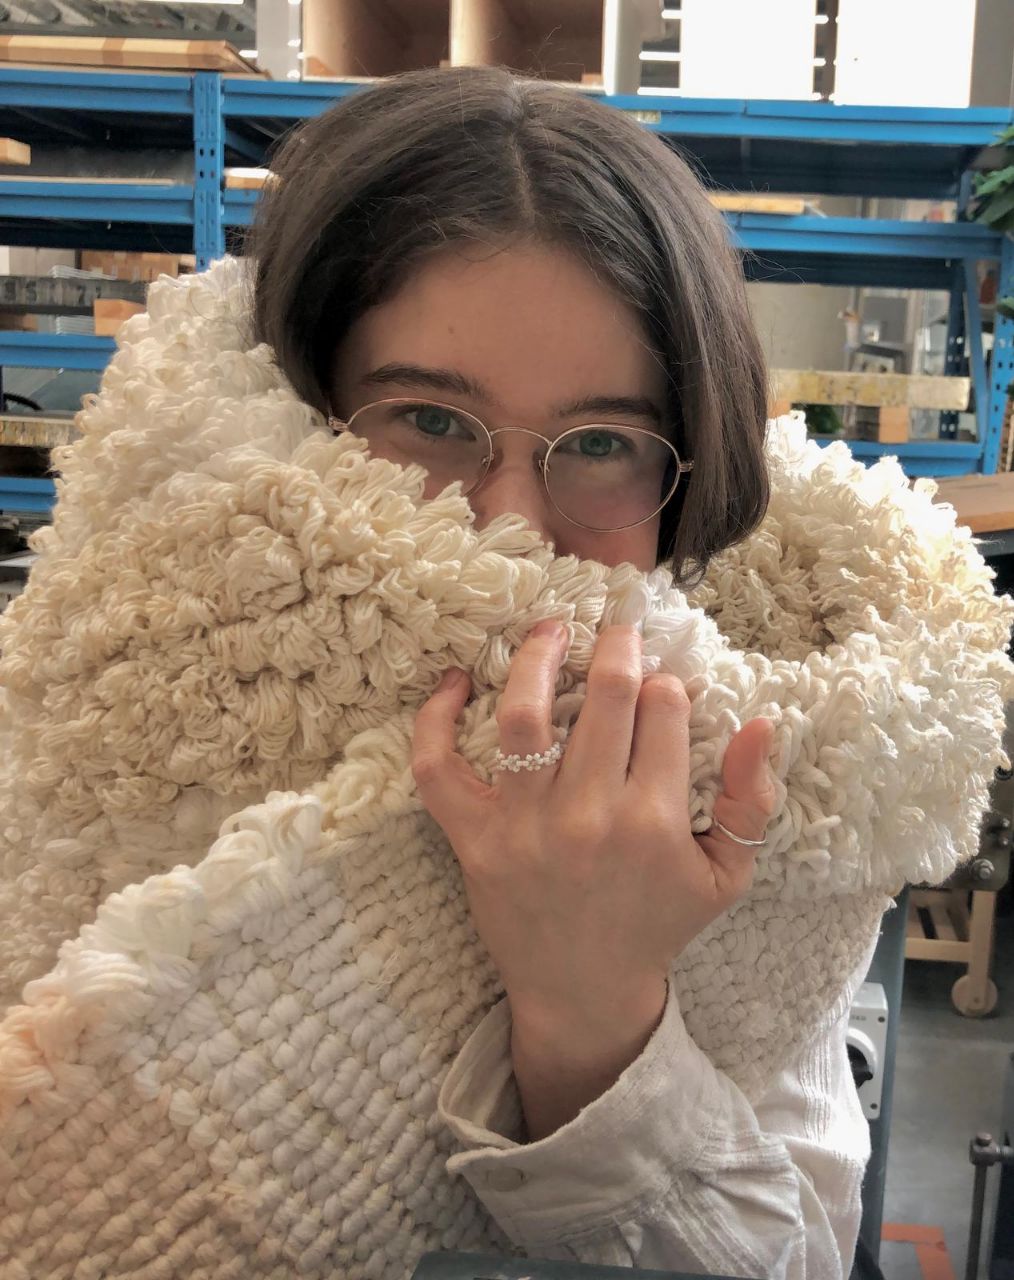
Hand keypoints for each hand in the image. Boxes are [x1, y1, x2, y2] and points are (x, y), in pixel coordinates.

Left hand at [412, 622, 777, 1135]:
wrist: (583, 992)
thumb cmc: (656, 925)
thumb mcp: (726, 875)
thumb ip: (750, 801)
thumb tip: (761, 722)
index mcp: (654, 821)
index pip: (664, 712)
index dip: (665, 683)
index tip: (660, 683)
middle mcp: (589, 816)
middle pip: (606, 697)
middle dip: (617, 647)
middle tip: (616, 628)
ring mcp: (524, 826)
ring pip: (524, 715)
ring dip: (536, 658)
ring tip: (549, 631)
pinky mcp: (473, 839)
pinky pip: (437, 769)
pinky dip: (434, 719)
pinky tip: (453, 682)